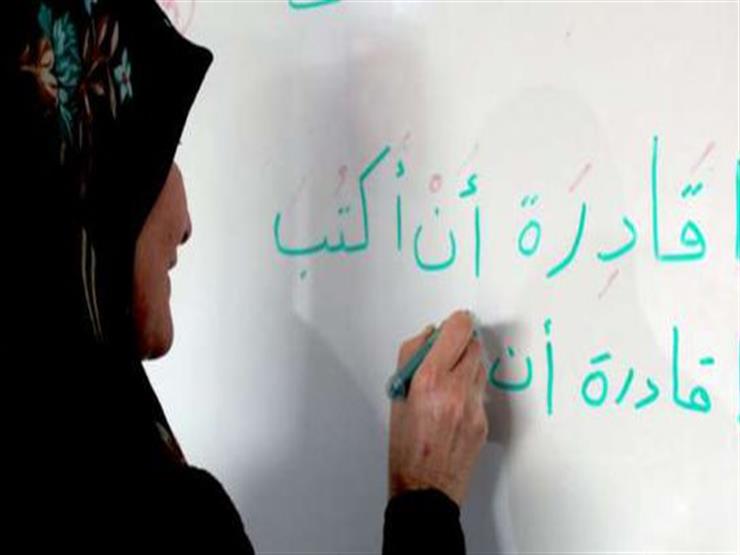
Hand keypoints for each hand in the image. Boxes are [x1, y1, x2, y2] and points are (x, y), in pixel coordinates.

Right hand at [388, 310, 487, 505]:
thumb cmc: (404, 445)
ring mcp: (473, 406)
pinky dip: (469, 388)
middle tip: (447, 351)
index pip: (456, 332)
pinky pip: (480, 391)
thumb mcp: (397, 396)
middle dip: (462, 343)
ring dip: (468, 364)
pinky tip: (454, 403)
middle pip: (473, 346)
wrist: (425, 487)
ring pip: (480, 367)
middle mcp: (455, 390)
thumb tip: (429, 336)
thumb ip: (412, 359)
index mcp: (428, 381)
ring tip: (449, 379)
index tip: (454, 321)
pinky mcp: (484, 421)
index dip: (457, 322)